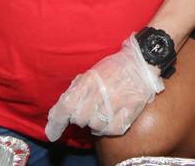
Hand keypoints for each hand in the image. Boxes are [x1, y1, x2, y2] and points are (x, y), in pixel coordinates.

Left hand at [44, 34, 163, 139]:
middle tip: (90, 107)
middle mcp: (100, 93)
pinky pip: (111, 130)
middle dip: (81, 117)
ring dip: (95, 122)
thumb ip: (76, 90)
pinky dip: (108, 127)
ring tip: (103, 110)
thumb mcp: (91, 73)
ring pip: (95, 126)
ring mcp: (116, 103)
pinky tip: (111, 117)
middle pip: (80, 119)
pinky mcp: (130, 111)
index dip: (56, 123)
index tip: (52, 133)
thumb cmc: (114, 67)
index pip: (66, 106)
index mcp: (88, 81)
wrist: (142, 61)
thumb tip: (62, 110)